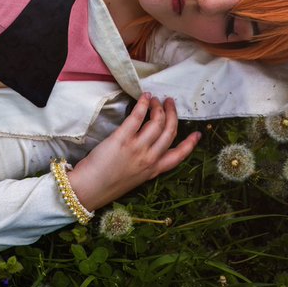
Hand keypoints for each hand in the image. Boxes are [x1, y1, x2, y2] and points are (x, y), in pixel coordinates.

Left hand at [65, 93, 199, 211]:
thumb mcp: (135, 180)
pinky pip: (137, 117)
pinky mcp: (122, 139)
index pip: (179, 156)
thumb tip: (149, 149)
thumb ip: (146, 166)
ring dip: (158, 107)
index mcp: (154, 170)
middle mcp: (150, 159)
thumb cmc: (108, 184)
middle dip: (173, 114)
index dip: (190, 144)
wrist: (90, 189)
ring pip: (157, 122)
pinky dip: (143, 105)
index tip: (197, 134)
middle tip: (170, 102)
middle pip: (170, 132)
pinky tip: (144, 98)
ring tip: (155, 99)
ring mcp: (137, 148)